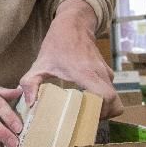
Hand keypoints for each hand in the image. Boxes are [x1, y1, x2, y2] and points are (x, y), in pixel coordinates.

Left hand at [20, 0, 122, 117]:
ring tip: (82, 113)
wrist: (74, 25)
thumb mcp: (39, 63)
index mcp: (87, 73)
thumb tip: (30, 104)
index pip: (107, 98)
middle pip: (115, 104)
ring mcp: (106, 73)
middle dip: (102, 116)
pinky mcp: (107, 73)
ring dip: (102, 109)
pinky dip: (102, 101)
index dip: (101, 112)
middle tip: (83, 121)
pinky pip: (110, 92)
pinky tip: (84, 102)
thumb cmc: (57, 44)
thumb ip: (30, 84)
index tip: (85, 118)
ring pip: (114, 99)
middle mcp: (101, 74)